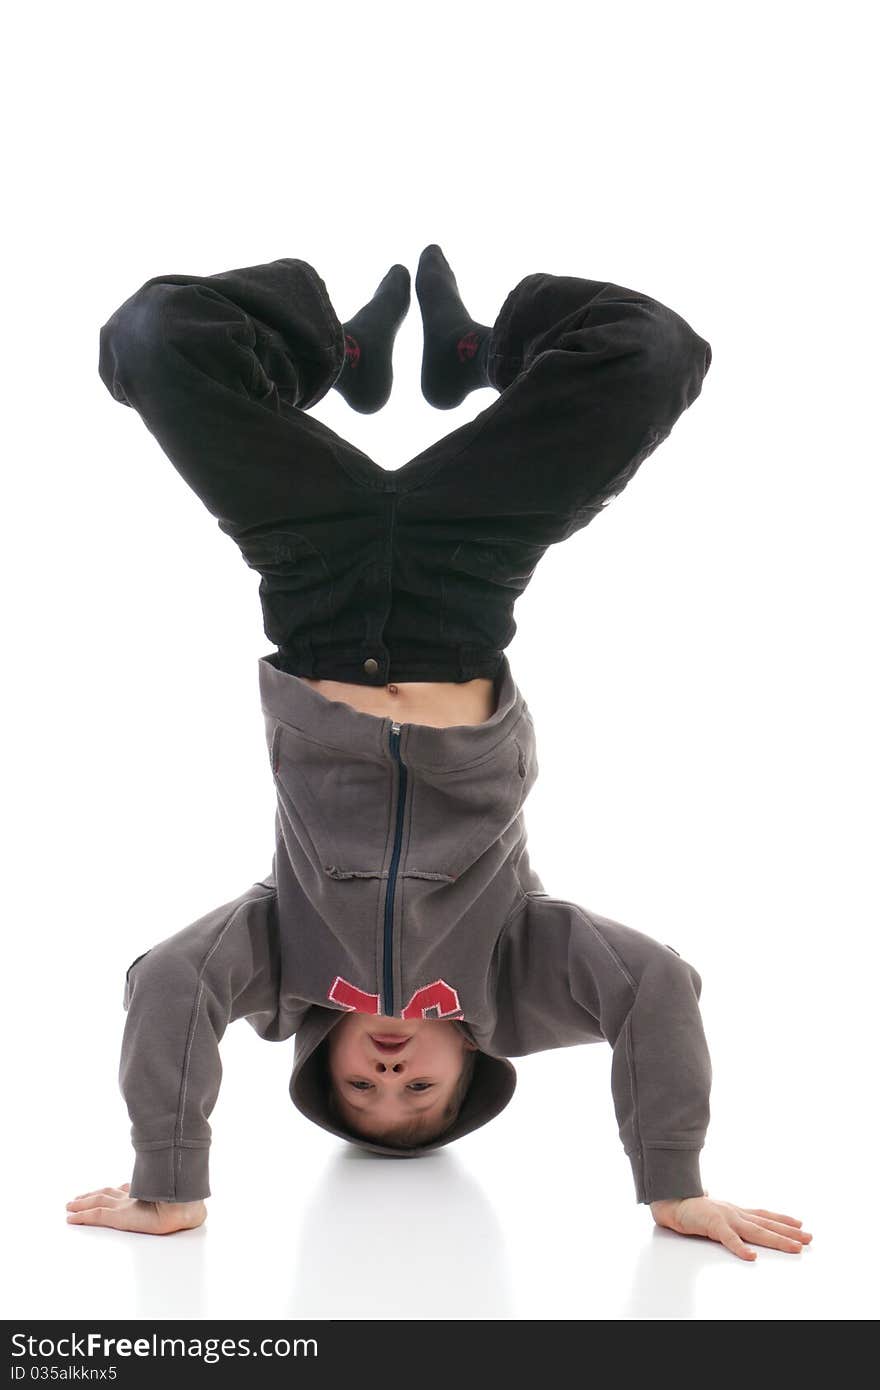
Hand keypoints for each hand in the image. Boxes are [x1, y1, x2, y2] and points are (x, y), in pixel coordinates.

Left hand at [65, 1182, 206, 1235]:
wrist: (185, 1207)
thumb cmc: (188, 1204)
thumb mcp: (182, 1201)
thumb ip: (178, 1199)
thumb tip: (193, 1207)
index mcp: (147, 1193)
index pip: (126, 1189)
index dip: (115, 1190)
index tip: (110, 1190)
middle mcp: (133, 1196)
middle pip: (107, 1192)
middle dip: (93, 1194)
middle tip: (78, 1198)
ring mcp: (125, 1205)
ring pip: (97, 1201)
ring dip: (82, 1203)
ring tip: (70, 1206)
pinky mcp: (119, 1216)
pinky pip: (95, 1215)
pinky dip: (81, 1216)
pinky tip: (70, 1218)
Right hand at [650, 1194, 811, 1260]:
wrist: (668, 1199)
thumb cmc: (687, 1205)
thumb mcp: (708, 1207)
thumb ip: (714, 1208)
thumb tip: (710, 1194)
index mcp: (734, 1210)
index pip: (763, 1215)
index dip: (781, 1219)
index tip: (799, 1223)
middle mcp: (735, 1212)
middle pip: (767, 1223)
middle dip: (789, 1232)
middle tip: (809, 1238)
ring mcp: (726, 1217)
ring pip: (757, 1231)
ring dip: (777, 1240)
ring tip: (795, 1247)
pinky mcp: (713, 1224)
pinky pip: (729, 1239)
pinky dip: (740, 1247)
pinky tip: (752, 1256)